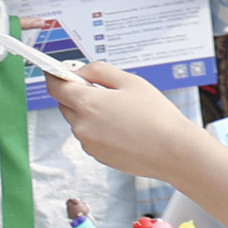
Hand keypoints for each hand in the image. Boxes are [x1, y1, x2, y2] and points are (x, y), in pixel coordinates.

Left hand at [47, 62, 200, 182]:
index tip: (56, 70)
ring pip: (78, 121)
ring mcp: (89, 144)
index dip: (54, 76)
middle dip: (76, 93)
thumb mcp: (129, 81)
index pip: (55, 87)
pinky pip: (90, 137)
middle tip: (101, 89)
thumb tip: (79, 71)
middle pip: (65, 104)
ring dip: (89, 113)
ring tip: (120, 111)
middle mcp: (82, 126)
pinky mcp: (98, 157)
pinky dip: (98, 129)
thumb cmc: (156, 115)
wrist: (173, 151)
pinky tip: (122, 127)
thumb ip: (99, 71)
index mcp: (88, 104)